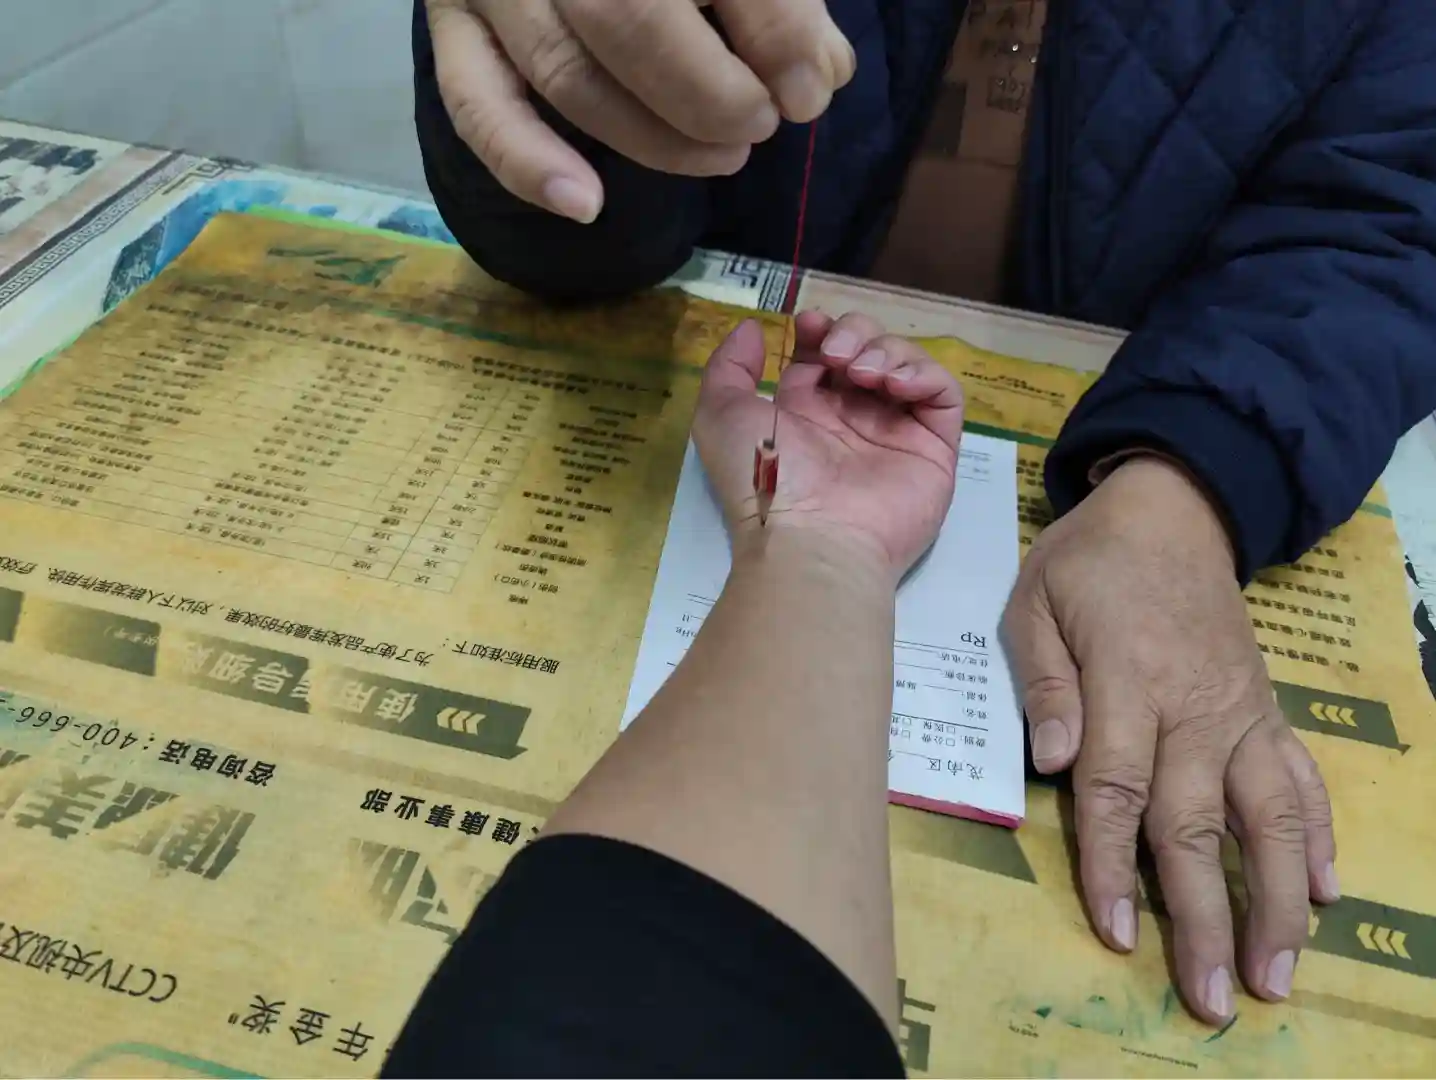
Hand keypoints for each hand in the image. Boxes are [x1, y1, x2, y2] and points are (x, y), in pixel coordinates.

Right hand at [425, 0, 854, 221]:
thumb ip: (782, 0)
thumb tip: (819, 77)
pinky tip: (587, 205)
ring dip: (653, 137)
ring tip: (724, 157)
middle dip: (712, 95)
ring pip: (568, 74)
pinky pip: (477, 103)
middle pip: (630, 18)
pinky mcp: (453, 23)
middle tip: (759, 126)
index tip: (811, 91)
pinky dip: (528, 163)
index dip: (776, 36)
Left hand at [692, 313, 963, 579]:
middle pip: (868, 348)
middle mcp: (851, 419)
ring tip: (862, 374)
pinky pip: (944, 395)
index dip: (820, 328)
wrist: (810, 537)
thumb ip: (728, 368)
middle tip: (836, 356)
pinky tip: (894, 385)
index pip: (823, 353)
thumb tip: (753, 329)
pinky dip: (923, 374)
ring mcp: (895, 433)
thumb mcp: (720, 416)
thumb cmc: (763, 477)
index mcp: (805, 413)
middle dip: (854, 333)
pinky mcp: (933, 448)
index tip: (809, 324)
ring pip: (906, 362)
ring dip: (885, 350)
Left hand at [1002, 456, 1338, 1024]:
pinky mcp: (1268, 710)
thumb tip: (1053, 760)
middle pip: (1199, 823)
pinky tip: (1331, 892)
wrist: (1172, 510)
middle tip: (1211, 998)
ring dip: (1278, 899)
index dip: (1115, 865)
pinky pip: (1303, 778)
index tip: (1116, 932)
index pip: (1120, 788)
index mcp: (1128, 679)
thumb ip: (1045, 682)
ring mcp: (1242, 713)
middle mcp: (1195, 707)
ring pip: (1271, 816)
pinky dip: (1321, 835)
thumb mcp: (1035, 603)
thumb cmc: (1087, 563)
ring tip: (1277, 974)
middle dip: (1206, 915)